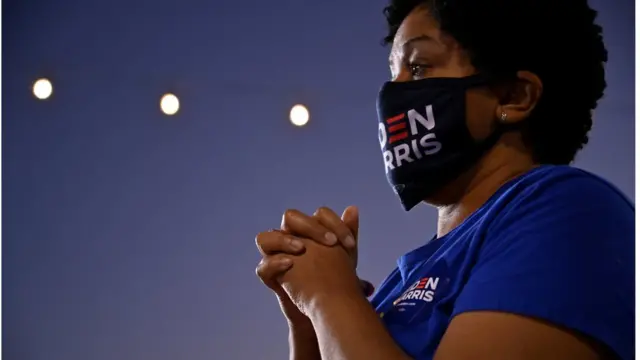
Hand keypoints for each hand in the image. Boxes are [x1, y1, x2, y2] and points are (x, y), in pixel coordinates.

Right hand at [255, 206, 372, 323]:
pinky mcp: (271, 277)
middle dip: (310, 226)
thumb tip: (352, 208)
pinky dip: (274, 263)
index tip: (350, 244)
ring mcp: (277, 256)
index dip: (335, 224)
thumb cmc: (334, 278)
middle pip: (290, 217)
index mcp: (310, 230)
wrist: (327, 309)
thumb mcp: (345, 257)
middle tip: (330, 243)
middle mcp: (290, 237)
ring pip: (265, 238)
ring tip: (301, 248)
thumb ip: (347, 233)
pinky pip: (262, 267)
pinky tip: (290, 264)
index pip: (319, 215)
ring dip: (283, 240)